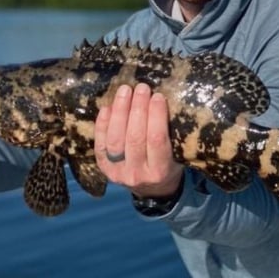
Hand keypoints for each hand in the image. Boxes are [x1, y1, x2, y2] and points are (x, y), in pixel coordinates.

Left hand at [94, 83, 183, 197]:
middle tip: (142, 88)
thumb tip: (162, 99)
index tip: (158, 96)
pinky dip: (102, 124)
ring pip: (115, 140)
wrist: (152, 190)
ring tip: (125, 91)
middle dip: (137, 109)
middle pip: (134, 138)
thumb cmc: (170, 164)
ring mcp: (117, 172)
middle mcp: (137, 174)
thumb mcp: (178, 154)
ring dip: (119, 112)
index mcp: (160, 170)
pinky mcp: (104, 168)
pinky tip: (108, 107)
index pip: (157, 140)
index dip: (156, 116)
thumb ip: (171, 133)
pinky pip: (100, 145)